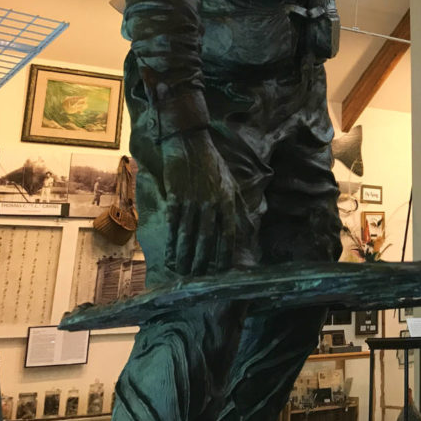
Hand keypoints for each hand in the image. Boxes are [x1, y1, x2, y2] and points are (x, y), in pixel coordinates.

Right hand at [159, 129, 236, 275]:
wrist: (189, 141)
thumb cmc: (211, 163)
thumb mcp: (230, 182)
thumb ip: (238, 204)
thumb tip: (249, 223)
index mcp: (227, 200)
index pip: (228, 233)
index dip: (224, 253)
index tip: (221, 271)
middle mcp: (212, 203)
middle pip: (207, 238)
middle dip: (203, 261)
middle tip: (198, 279)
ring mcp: (192, 200)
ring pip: (189, 234)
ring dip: (185, 256)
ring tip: (183, 272)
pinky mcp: (175, 196)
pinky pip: (173, 224)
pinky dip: (172, 241)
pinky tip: (170, 254)